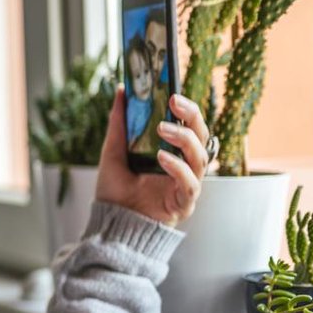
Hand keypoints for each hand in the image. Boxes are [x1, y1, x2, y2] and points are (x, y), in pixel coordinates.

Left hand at [96, 88, 208, 225]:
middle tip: (174, 102)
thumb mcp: (113, 151)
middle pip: (202, 138)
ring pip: (200, 158)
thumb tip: (120, 91)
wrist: (110, 221)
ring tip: (163, 128)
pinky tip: (162, 158)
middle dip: (192, 117)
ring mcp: (186, 185)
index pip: (190, 127)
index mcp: (173, 153)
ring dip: (184, 140)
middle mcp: (185, 167)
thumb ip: (119, 123)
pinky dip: (178, 168)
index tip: (173, 94)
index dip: (187, 110)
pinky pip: (189, 184)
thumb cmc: (115, 189)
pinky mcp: (183, 204)